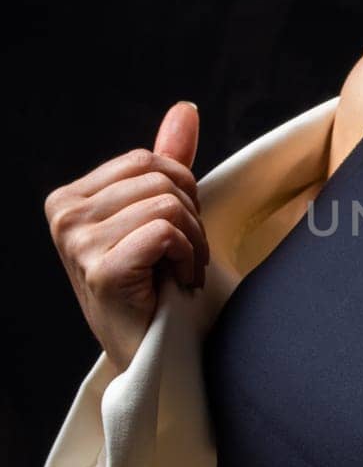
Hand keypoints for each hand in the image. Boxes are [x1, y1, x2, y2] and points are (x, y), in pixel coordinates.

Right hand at [43, 101, 208, 371]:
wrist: (153, 356)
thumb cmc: (155, 289)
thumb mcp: (158, 216)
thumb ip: (167, 163)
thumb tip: (184, 110)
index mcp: (69, 198)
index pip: (147, 160)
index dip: (181, 192)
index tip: (177, 236)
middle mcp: (64, 217)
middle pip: (160, 177)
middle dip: (191, 216)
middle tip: (184, 257)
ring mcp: (78, 244)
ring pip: (168, 204)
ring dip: (193, 241)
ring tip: (180, 272)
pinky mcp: (101, 270)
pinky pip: (166, 231)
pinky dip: (187, 256)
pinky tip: (177, 282)